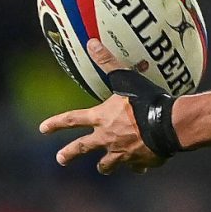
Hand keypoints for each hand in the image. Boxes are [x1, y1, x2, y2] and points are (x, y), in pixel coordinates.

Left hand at [38, 39, 164, 174]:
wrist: (168, 125)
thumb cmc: (146, 101)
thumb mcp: (126, 79)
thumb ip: (109, 62)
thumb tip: (92, 43)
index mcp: (101, 119)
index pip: (72, 119)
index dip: (56, 123)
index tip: (42, 129)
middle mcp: (107, 138)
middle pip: (82, 148)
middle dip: (69, 154)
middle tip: (60, 159)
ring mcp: (122, 152)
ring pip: (107, 164)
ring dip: (104, 165)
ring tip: (103, 168)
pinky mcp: (140, 161)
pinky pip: (135, 166)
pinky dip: (136, 165)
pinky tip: (140, 166)